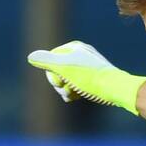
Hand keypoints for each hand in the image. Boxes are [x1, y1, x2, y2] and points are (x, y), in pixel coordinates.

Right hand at [27, 41, 145, 114]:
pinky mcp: (92, 80)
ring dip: (67, 91)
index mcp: (74, 48)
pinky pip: (76, 87)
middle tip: (68, 89)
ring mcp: (87, 68)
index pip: (51, 61)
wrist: (115, 89)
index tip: (60, 80)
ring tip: (76, 94)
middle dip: (60, 84)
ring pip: (66, 81)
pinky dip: (75, 93)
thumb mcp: (64, 68)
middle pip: (58, 72)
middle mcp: (81, 55)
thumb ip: (46, 61)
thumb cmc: (90, 77)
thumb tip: (31, 56)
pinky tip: (79, 97)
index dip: (52, 74)